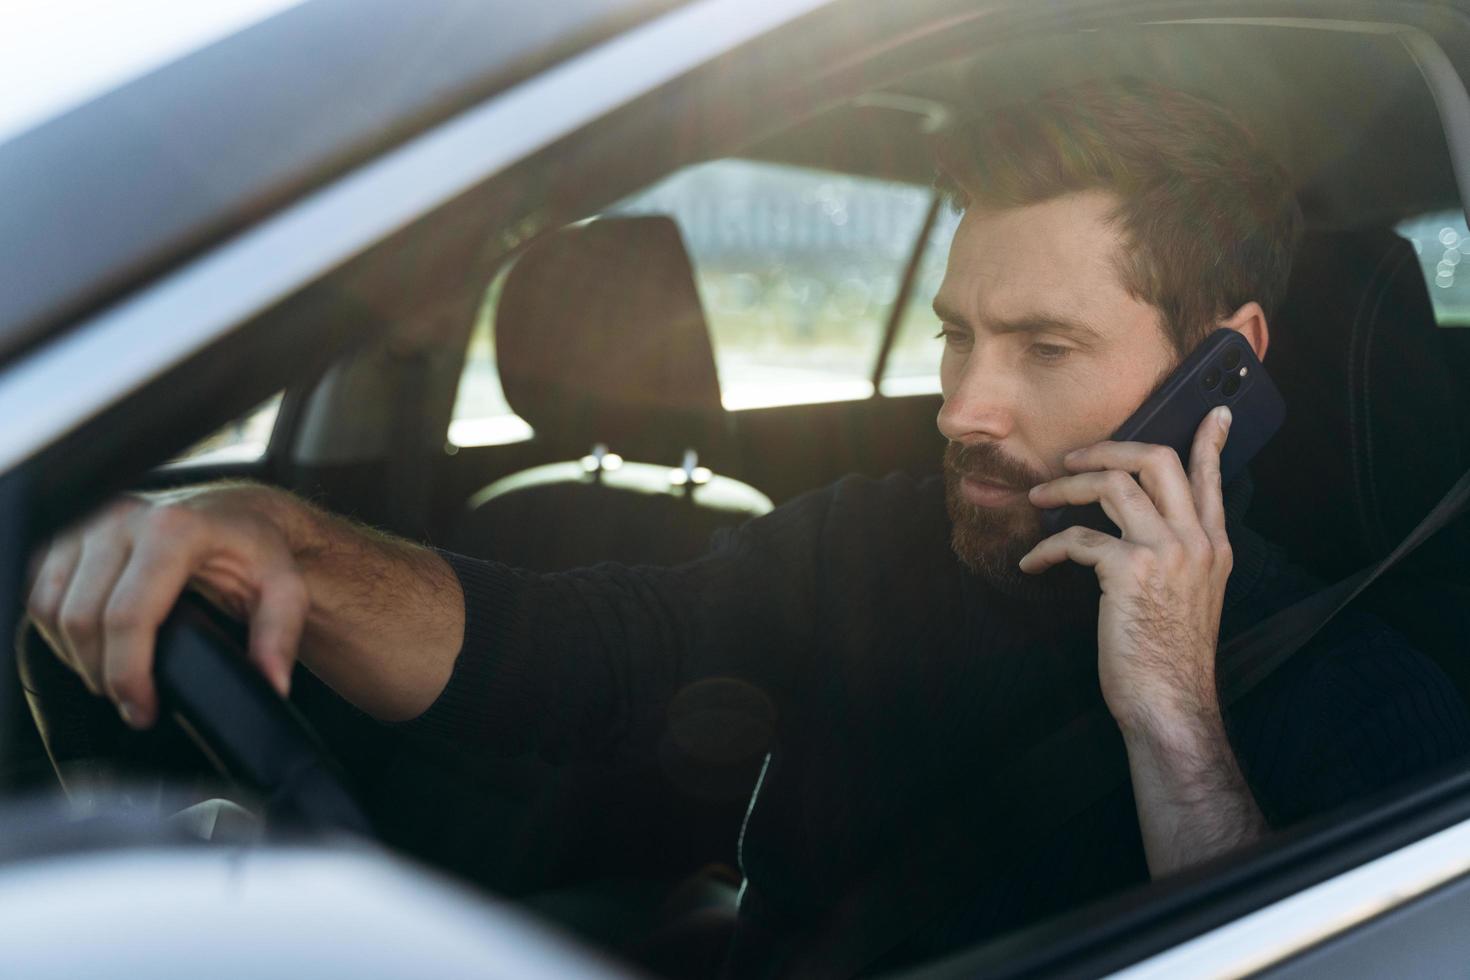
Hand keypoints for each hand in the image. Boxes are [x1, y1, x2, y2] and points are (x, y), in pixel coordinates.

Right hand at [25, 484, 310, 729]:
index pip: (128, 616)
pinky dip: (57, 629)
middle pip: (83, 619)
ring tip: (113, 678)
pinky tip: (90, 646)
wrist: (232, 512)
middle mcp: (122, 518)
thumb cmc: (254, 549)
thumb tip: (271, 684)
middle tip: (132, 702)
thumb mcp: (284, 587)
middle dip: (102, 674)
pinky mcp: (66, 532)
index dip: (128, 674)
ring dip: (75, 655)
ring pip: (51, 609)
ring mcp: (88, 522)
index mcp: (173, 529)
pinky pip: (36, 592)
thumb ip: (279, 635)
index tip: (144, 708)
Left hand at [1019, 406, 1233, 731]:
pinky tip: (1031, 565)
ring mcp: (1165, 551)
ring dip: (1065, 486)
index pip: (1211, 479)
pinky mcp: (1128, 571)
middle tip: (1073, 458)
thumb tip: (1143, 534)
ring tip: (1039, 498)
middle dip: (1108, 449)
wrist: (1170, 703)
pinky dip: (1045, 549)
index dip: (1209, 441)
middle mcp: (1195, 541)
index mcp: (1214, 546)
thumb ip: (1178, 559)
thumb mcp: (1191, 598)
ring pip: (1112, 485)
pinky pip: (1077, 538)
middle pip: (1156, 460)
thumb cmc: (1169, 658)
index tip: (1213, 412)